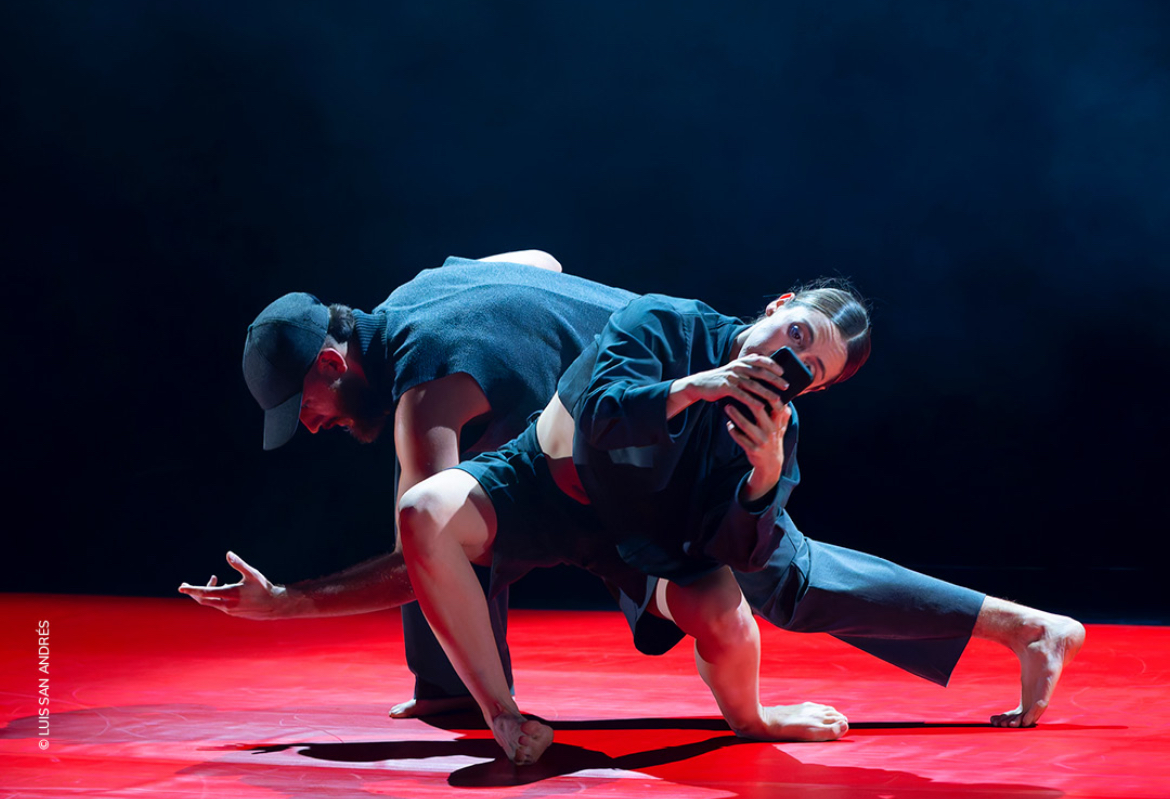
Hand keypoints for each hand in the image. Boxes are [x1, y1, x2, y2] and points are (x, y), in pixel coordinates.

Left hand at [178, 552, 290, 619]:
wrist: (273, 605)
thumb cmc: (263, 587)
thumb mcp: (252, 574)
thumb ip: (239, 564)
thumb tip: (228, 554)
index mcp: (230, 594)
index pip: (206, 593)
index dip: (193, 589)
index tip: (182, 587)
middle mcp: (227, 605)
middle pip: (203, 600)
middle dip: (193, 592)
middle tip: (184, 585)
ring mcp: (229, 610)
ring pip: (210, 602)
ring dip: (207, 591)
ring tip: (213, 578)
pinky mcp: (232, 612)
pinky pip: (217, 604)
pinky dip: (215, 596)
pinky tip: (223, 587)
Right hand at [675, 353, 789, 408]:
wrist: (700, 384)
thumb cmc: (722, 380)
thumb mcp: (735, 371)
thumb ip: (748, 370)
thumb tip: (767, 374)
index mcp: (741, 362)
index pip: (760, 360)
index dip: (772, 364)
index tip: (783, 372)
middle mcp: (737, 367)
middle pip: (760, 372)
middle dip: (775, 379)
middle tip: (786, 386)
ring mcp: (731, 377)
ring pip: (753, 385)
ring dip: (766, 392)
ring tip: (777, 399)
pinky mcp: (725, 387)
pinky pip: (741, 394)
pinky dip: (752, 400)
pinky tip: (760, 406)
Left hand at [722, 379, 791, 501]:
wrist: (771, 464)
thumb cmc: (774, 440)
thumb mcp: (781, 427)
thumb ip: (782, 413)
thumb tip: (786, 396)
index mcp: (778, 423)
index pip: (776, 404)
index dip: (767, 393)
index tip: (755, 382)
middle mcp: (771, 431)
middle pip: (759, 411)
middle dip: (746, 399)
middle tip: (735, 390)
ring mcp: (762, 441)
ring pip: (746, 425)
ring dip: (735, 415)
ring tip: (727, 407)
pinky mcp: (753, 450)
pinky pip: (740, 438)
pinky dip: (733, 431)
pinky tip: (728, 424)